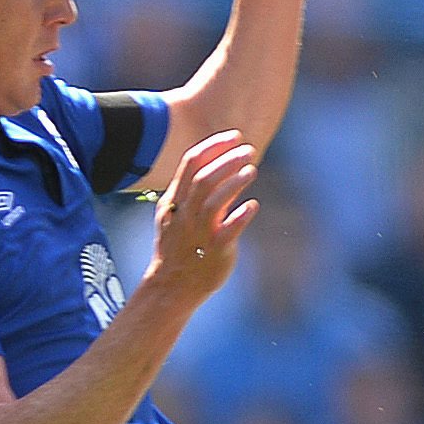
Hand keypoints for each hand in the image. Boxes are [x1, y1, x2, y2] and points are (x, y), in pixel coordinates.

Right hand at [143, 132, 258, 305]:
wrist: (171, 287)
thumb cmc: (180, 247)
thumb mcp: (178, 215)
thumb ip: (196, 191)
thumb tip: (223, 165)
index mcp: (175, 201)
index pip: (191, 163)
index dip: (214, 146)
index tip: (235, 136)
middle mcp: (185, 214)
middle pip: (204, 178)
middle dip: (226, 160)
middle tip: (248, 150)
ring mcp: (199, 232)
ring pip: (214, 201)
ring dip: (234, 182)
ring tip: (252, 170)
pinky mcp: (215, 251)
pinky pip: (228, 231)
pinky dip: (241, 216)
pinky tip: (253, 205)